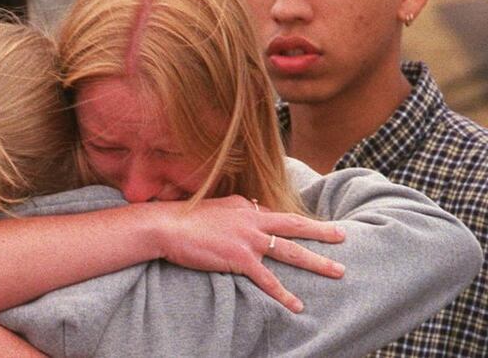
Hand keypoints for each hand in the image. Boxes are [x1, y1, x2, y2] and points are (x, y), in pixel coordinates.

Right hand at [151, 195, 345, 312]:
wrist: (167, 226)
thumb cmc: (184, 217)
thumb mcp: (214, 207)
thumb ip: (233, 208)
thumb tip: (247, 207)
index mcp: (245, 206)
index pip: (275, 215)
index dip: (294, 223)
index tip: (312, 227)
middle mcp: (252, 219)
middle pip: (294, 225)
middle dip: (321, 231)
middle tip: (343, 236)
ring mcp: (248, 239)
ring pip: (291, 251)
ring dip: (317, 262)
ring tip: (338, 271)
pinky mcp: (240, 258)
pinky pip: (268, 280)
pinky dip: (284, 294)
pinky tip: (297, 305)